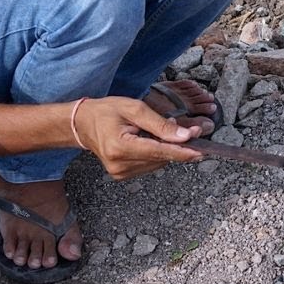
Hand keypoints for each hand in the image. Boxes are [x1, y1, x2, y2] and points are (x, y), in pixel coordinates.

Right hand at [70, 96, 206, 179]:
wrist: (82, 123)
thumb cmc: (106, 111)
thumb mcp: (134, 108)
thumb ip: (160, 124)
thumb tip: (186, 137)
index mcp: (120, 147)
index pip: (159, 152)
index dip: (182, 152)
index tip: (201, 152)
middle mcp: (120, 165)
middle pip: (160, 158)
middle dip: (177, 146)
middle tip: (187, 130)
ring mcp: (120, 173)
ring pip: (158, 163)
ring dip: (166, 149)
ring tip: (154, 132)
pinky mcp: (122, 175)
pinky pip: (150, 165)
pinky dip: (156, 154)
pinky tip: (148, 141)